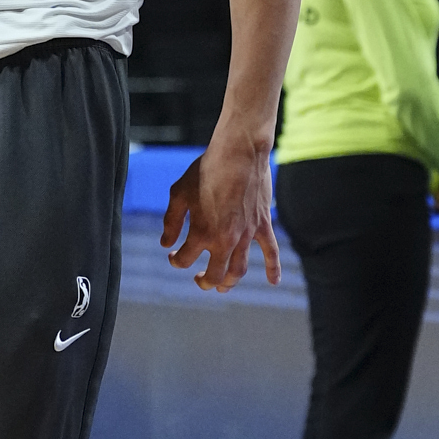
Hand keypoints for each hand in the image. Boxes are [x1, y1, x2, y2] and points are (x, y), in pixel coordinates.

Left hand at [161, 134, 279, 292]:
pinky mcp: (263, 226)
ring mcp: (246, 235)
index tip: (172, 254)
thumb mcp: (179, 193)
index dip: (175, 260)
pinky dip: (273, 269)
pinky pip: (271, 252)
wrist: (239, 153)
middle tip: (198, 279)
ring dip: (229, 282)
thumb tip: (166, 244)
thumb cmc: (206, 170)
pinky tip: (273, 282)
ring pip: (239, 270)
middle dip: (204, 282)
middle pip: (214, 275)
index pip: (184, 260)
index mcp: (200, 233)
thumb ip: (171, 222)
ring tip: (222, 286)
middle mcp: (224, 239)